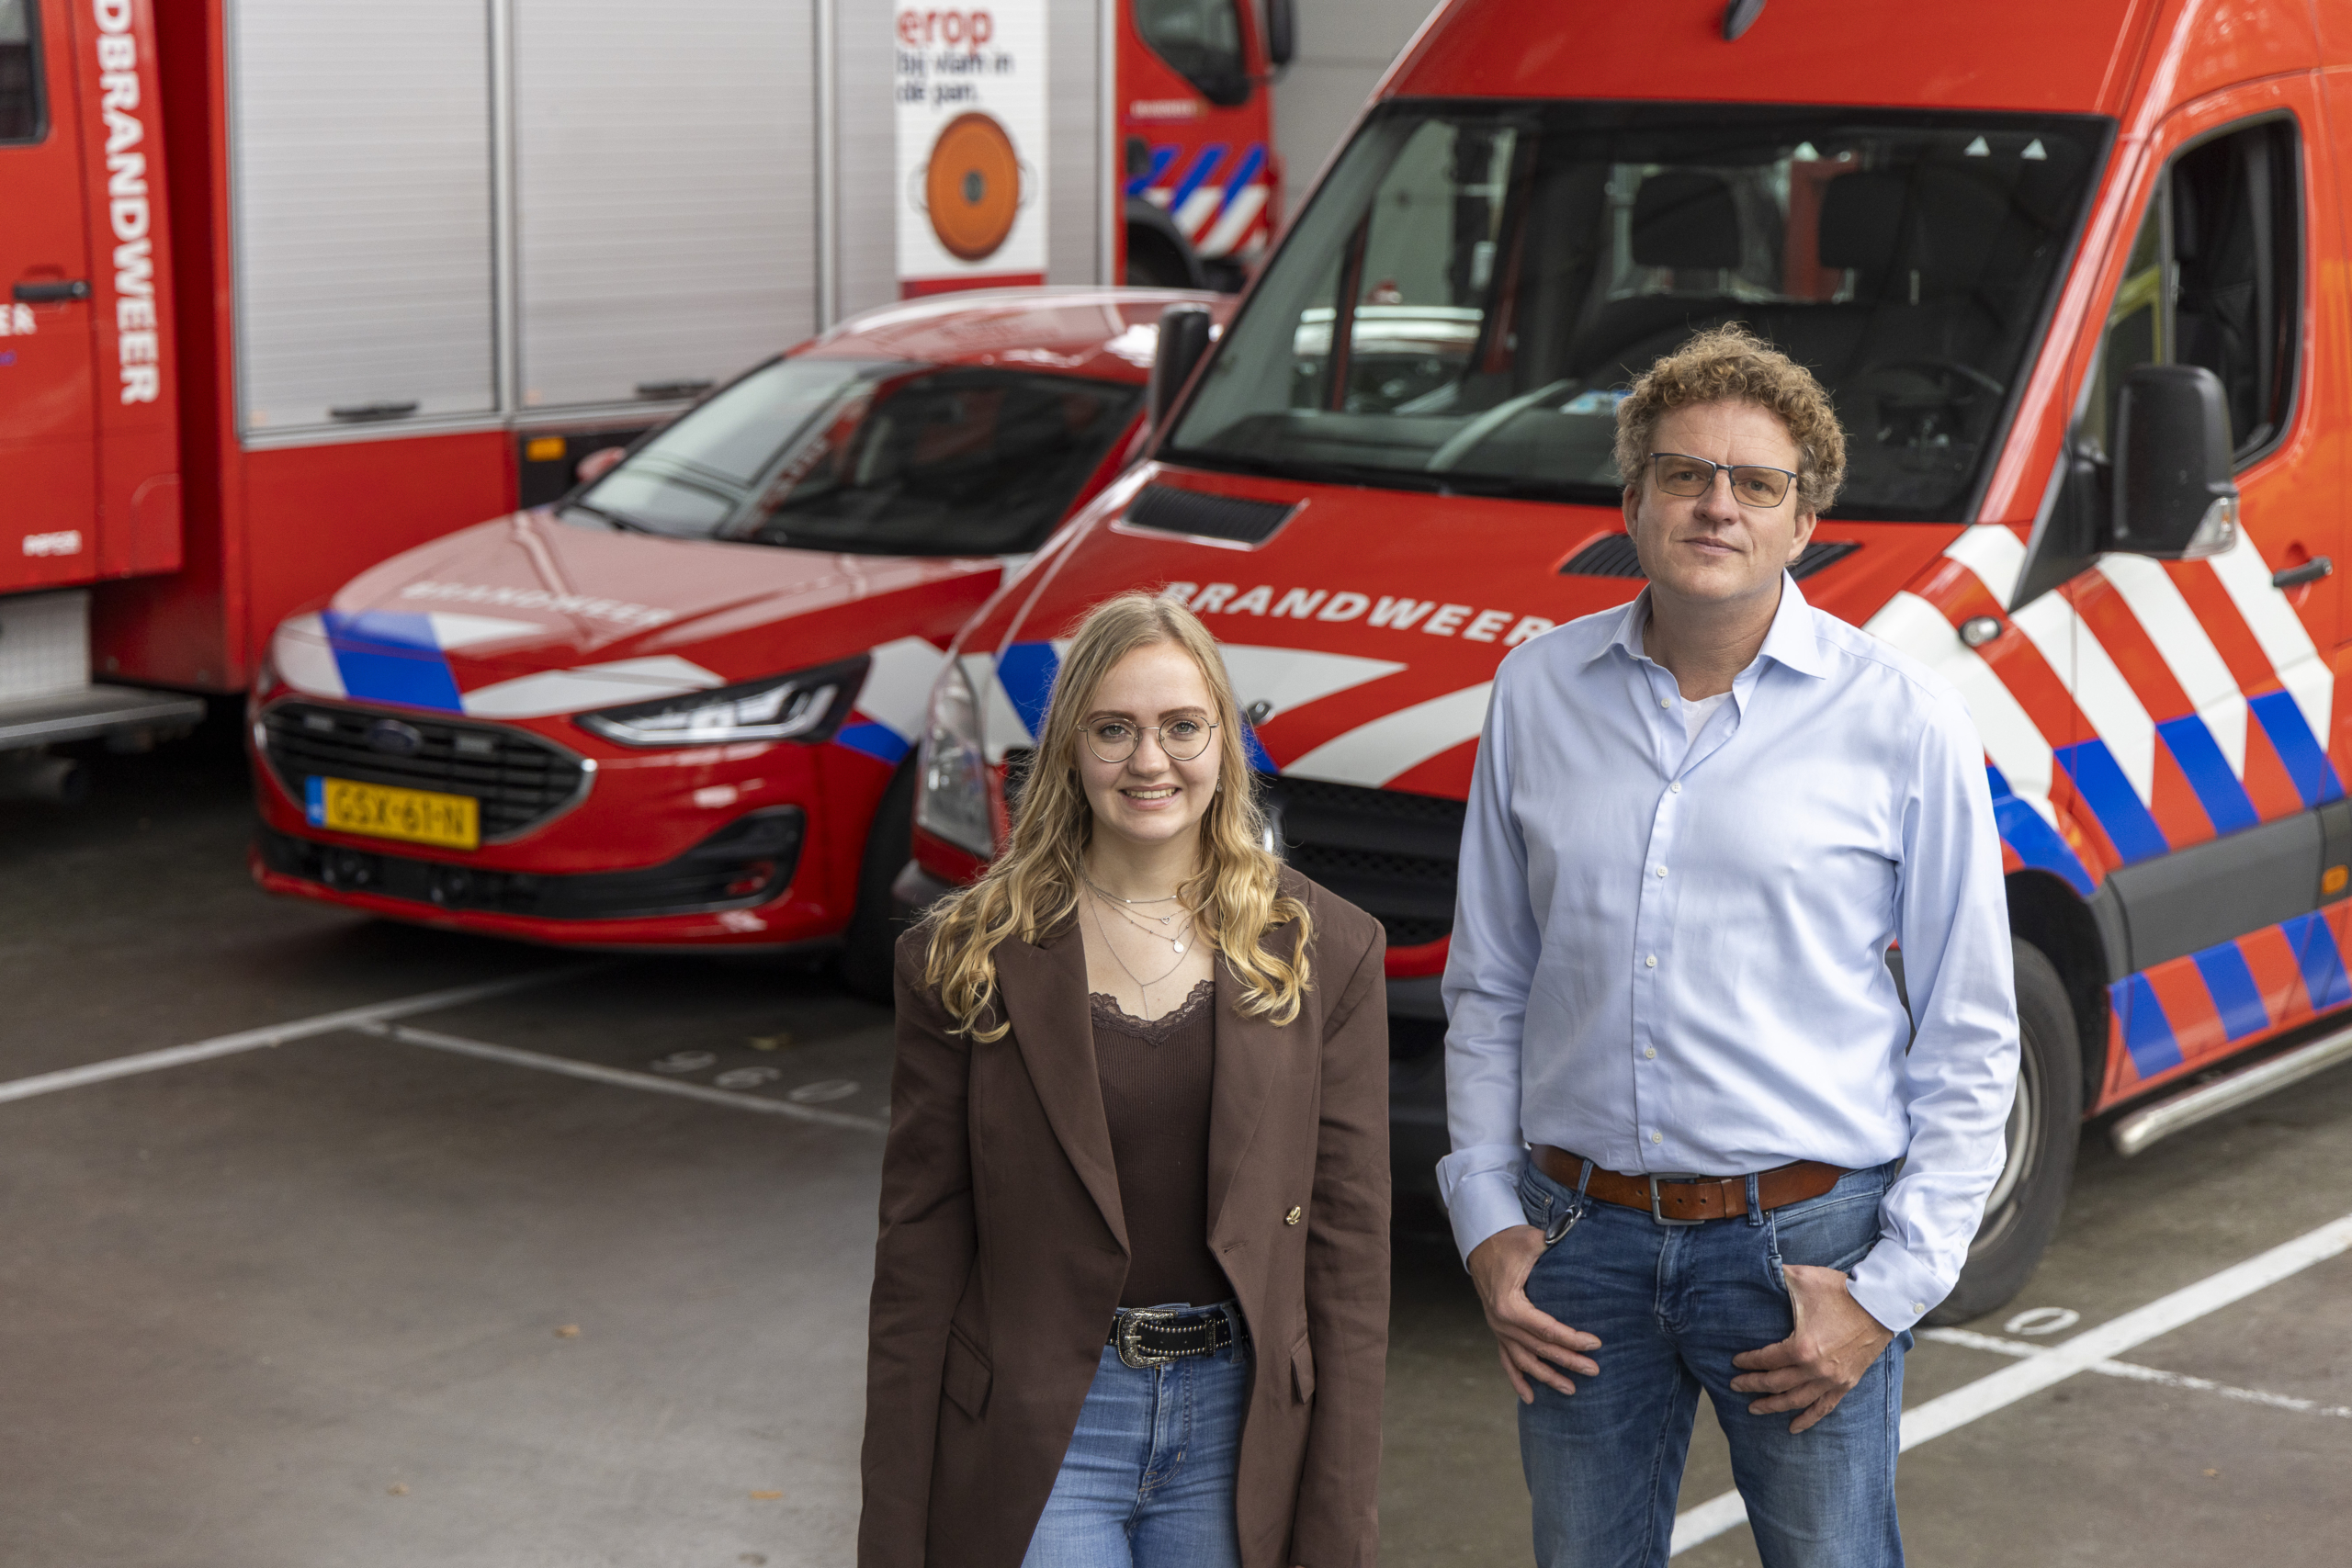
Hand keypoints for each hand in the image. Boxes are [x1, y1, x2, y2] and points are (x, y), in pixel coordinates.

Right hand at [1466, 1224, 1601, 1403]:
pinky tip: (1530, 1398)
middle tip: (1594, 1370)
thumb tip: (1580, 1245)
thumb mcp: (1531, 1241)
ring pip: (1524, 1361)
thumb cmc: (1509, 1242)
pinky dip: (1517, 1380)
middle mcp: (1502, 1323)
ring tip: (1571, 1390)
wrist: (1482, 1243)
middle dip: (1568, 1361)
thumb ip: (1554, 1245)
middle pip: (1540, 1349)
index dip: (1572, 1339)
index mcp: (1509, 1305)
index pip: (1547, 1329)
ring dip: (1547, 1377)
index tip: (1596, 1344)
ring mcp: (1498, 1329)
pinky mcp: (1498, 1330)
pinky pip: (1507, 1360)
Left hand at [1729, 1264, 1895, 1432]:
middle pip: (1775, 1384)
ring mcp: (1832, 1379)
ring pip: (1796, 1400)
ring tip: (1754, 1409)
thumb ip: (1776, 1275)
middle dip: (1752, 1386)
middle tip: (1735, 1386)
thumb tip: (1755, 1267)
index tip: (1735, 1363)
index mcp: (1801, 1347)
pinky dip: (1807, 1418)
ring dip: (1773, 1406)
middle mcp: (1815, 1369)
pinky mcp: (1846, 1383)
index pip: (1765, 1360)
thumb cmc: (1840, 1290)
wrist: (1880, 1304)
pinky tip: (1793, 1427)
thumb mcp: (1803, 1278)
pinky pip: (1824, 1407)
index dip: (1747, 1362)